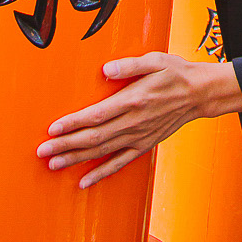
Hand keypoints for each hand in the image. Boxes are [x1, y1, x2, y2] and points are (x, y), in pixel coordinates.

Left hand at [38, 53, 241, 188]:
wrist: (199, 94)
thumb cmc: (175, 73)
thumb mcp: (155, 60)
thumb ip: (129, 66)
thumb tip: (105, 70)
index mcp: (133, 100)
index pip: (96, 115)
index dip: (73, 123)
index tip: (53, 129)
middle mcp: (134, 122)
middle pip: (94, 137)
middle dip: (65, 145)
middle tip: (42, 151)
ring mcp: (139, 136)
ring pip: (102, 152)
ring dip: (76, 160)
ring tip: (53, 165)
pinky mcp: (144, 145)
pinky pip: (119, 163)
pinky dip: (101, 173)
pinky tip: (84, 181)